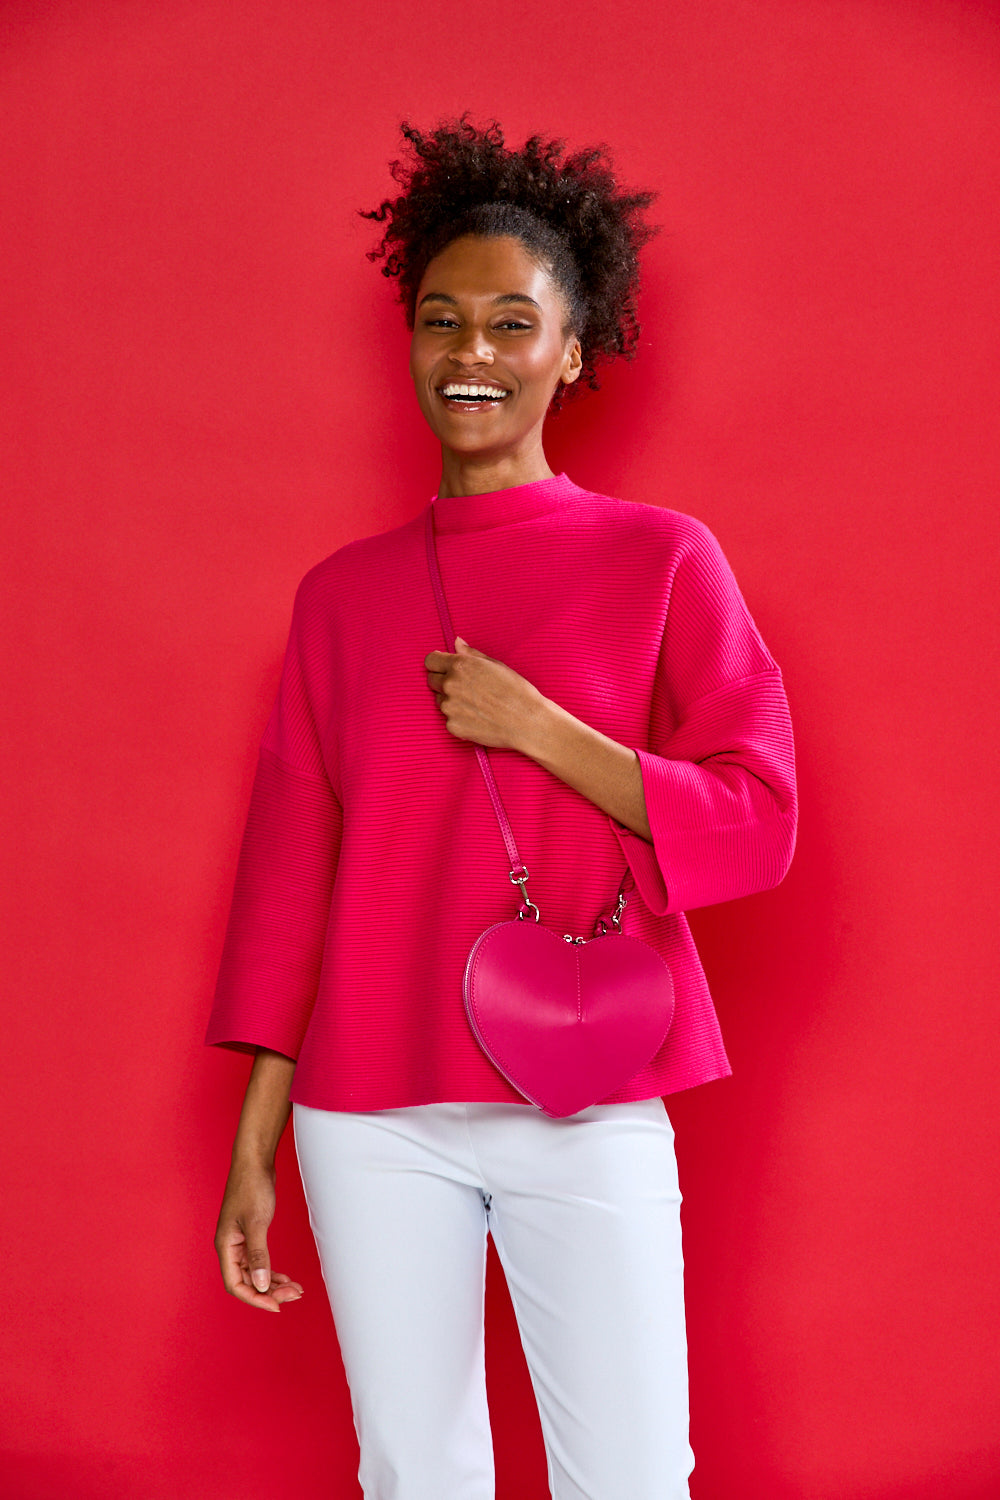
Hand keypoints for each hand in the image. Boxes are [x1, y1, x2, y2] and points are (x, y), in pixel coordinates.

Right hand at [215, 1161, 303, 1313]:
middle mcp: (230, 1247)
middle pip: (247, 1281)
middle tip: (294, 1295)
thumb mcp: (256, 1223)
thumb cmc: (251, 1187)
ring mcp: (240, 1241)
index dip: (255, 1298)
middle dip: (269, 1291)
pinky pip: (259, 1261)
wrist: (254, 1161)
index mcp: (226, 1246)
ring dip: (273, 1283)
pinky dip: (272, 1270)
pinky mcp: (250, 1234)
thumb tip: (261, 1285)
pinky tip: (286, 1277)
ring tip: (295, 1289)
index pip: (235, 1285)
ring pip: (255, 1272)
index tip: (277, 1306)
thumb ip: (258, 1255)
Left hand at [424, 637, 547, 750]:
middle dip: (443, 681)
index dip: (438, 664)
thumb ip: (471, 654)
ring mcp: (449, 707)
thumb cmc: (516, 691)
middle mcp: (450, 685)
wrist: (527, 722)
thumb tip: (456, 642)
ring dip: (451, 700)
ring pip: (440, 700)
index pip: (430, 661)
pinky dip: (459, 718)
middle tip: (465, 687)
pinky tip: (478, 717)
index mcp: (460, 666)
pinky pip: (448, 719)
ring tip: (476, 703)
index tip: (445, 668)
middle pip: (432, 680)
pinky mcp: (452, 726)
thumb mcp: (496, 665)